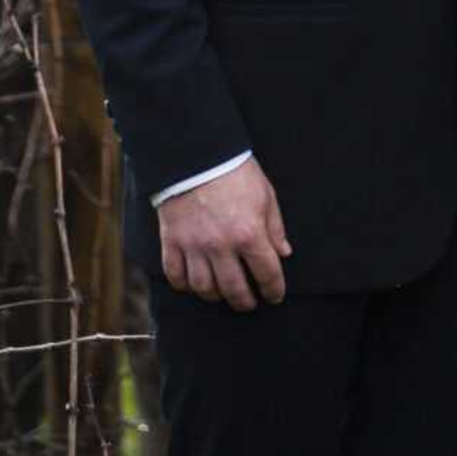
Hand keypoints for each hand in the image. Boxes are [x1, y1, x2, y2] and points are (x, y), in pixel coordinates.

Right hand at [156, 157, 290, 311]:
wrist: (196, 152)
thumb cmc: (234, 171)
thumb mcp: (265, 194)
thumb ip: (275, 227)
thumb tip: (283, 253)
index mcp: (249, 232)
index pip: (267, 273)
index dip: (274, 290)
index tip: (274, 295)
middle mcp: (221, 245)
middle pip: (235, 290)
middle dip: (246, 301)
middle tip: (249, 302)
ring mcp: (195, 246)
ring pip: (205, 289)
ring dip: (216, 296)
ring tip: (223, 292)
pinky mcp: (172, 242)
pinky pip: (176, 277)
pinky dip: (185, 285)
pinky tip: (194, 283)